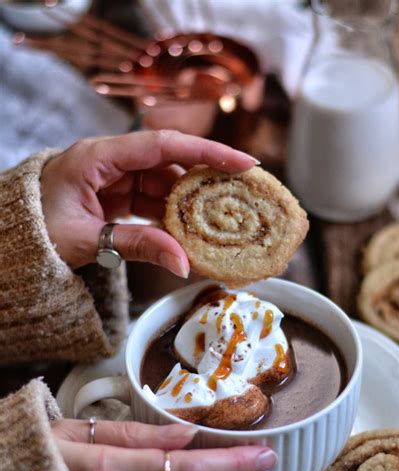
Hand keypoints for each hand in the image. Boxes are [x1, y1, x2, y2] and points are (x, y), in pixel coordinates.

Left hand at [40, 130, 256, 274]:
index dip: (206, 152)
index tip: (243, 162)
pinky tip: (191, 230)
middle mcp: (110, 160)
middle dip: (206, 177)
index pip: (162, 145)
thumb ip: (138, 245)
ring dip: (190, 202)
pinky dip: (172, 215)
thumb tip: (184, 263)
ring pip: (165, 182)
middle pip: (169, 160)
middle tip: (243, 193)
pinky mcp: (116, 195)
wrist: (14, 242)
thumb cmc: (37, 233)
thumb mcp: (87, 240)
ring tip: (221, 219)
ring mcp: (114, 177)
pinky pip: (153, 199)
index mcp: (96, 157)